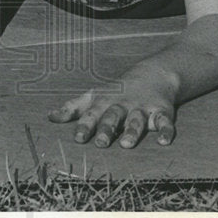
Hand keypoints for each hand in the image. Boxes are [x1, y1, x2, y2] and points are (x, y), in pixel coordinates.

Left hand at [48, 67, 179, 148]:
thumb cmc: (117, 91)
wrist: (154, 74)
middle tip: (101, 143)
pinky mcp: (161, 112)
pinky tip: (164, 141)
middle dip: (107, 129)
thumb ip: (73, 108)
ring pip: (137, 120)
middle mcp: (123, 106)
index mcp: (105, 103)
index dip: (85, 126)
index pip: (92, 115)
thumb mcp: (94, 96)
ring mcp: (142, 108)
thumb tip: (50, 118)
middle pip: (113, 116)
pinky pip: (165, 122)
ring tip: (127, 144)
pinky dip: (166, 131)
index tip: (78, 138)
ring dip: (132, 131)